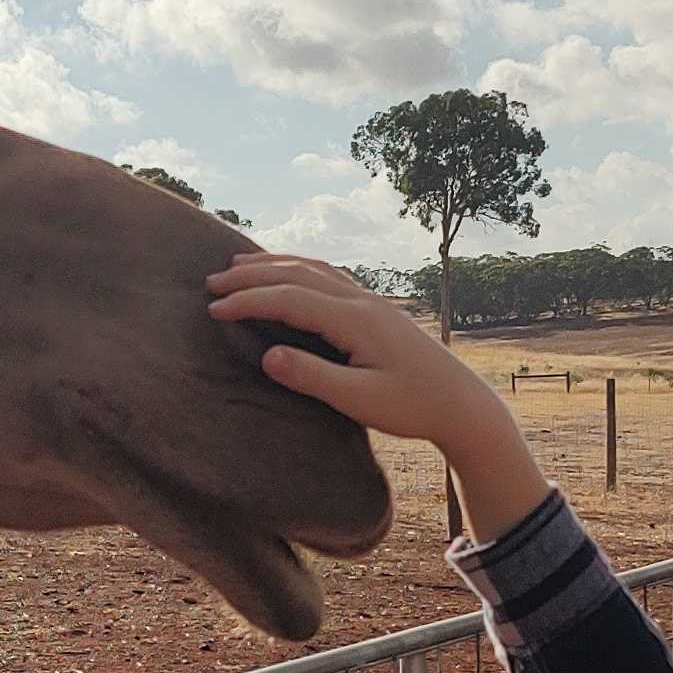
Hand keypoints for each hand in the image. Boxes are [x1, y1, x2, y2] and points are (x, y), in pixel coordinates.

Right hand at [205, 255, 549, 537]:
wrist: (461, 403)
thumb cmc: (413, 407)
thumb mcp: (359, 400)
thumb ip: (313, 377)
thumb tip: (267, 355)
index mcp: (356, 320)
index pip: (290, 298)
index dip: (248, 300)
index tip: (213, 309)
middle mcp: (363, 302)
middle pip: (298, 274)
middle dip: (252, 275)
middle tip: (211, 282)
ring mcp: (372, 303)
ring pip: (315, 269)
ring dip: (274, 265)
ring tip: (238, 266)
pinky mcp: (377, 311)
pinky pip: (329, 277)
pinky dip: (298, 270)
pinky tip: (287, 276)